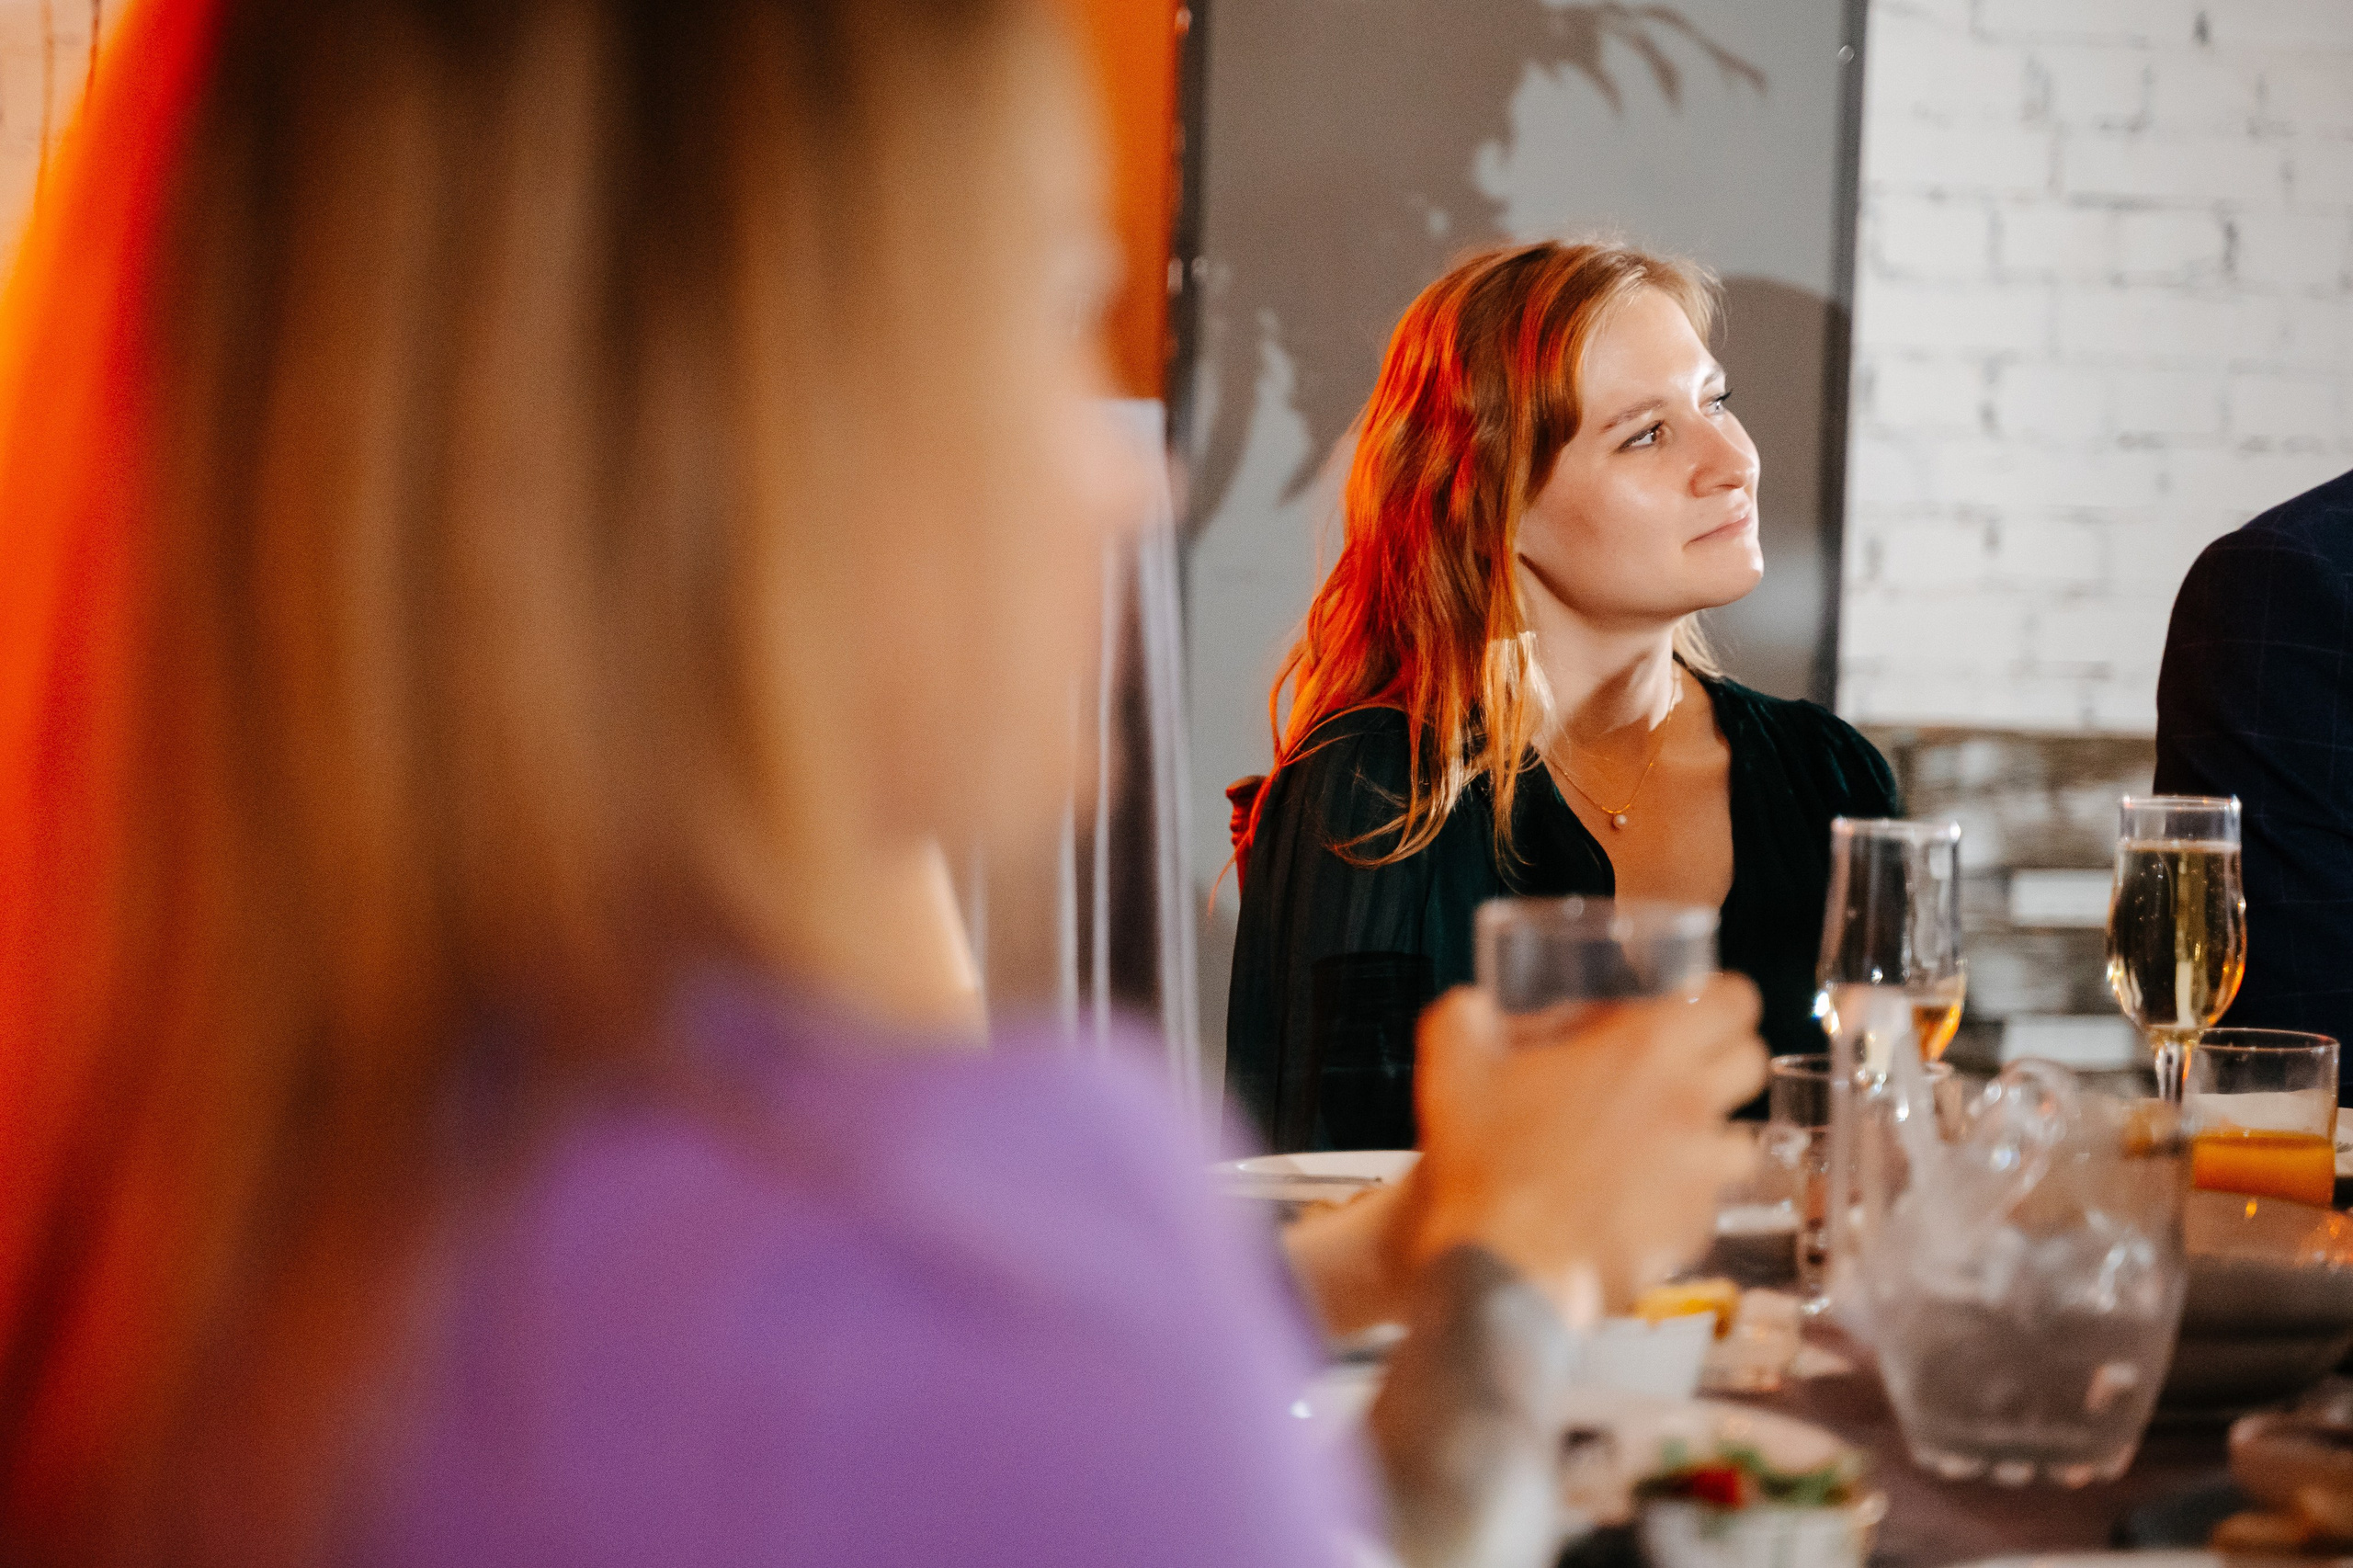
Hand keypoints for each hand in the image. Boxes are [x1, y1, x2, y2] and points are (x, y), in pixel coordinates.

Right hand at [1396, 975, 1765, 1320]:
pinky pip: (1709, 1202)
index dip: (1724, 999)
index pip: (1735, 1002)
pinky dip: (1686, 1197)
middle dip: (1726, 1057)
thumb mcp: (1453, 1067)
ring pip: (1742, 1140)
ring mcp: (1700, 1173)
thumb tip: (1474, 1008)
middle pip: (1753, 1064)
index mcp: (1646, 1051)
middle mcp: (1689, 1106)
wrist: (1505, 1270)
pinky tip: (1642, 1200)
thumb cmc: (1486, 1165)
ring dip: (1712, 1133)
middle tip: (1687, 1065)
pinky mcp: (1693, 1230)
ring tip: (1667, 1141)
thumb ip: (1465, 1019)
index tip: (1704, 1004)